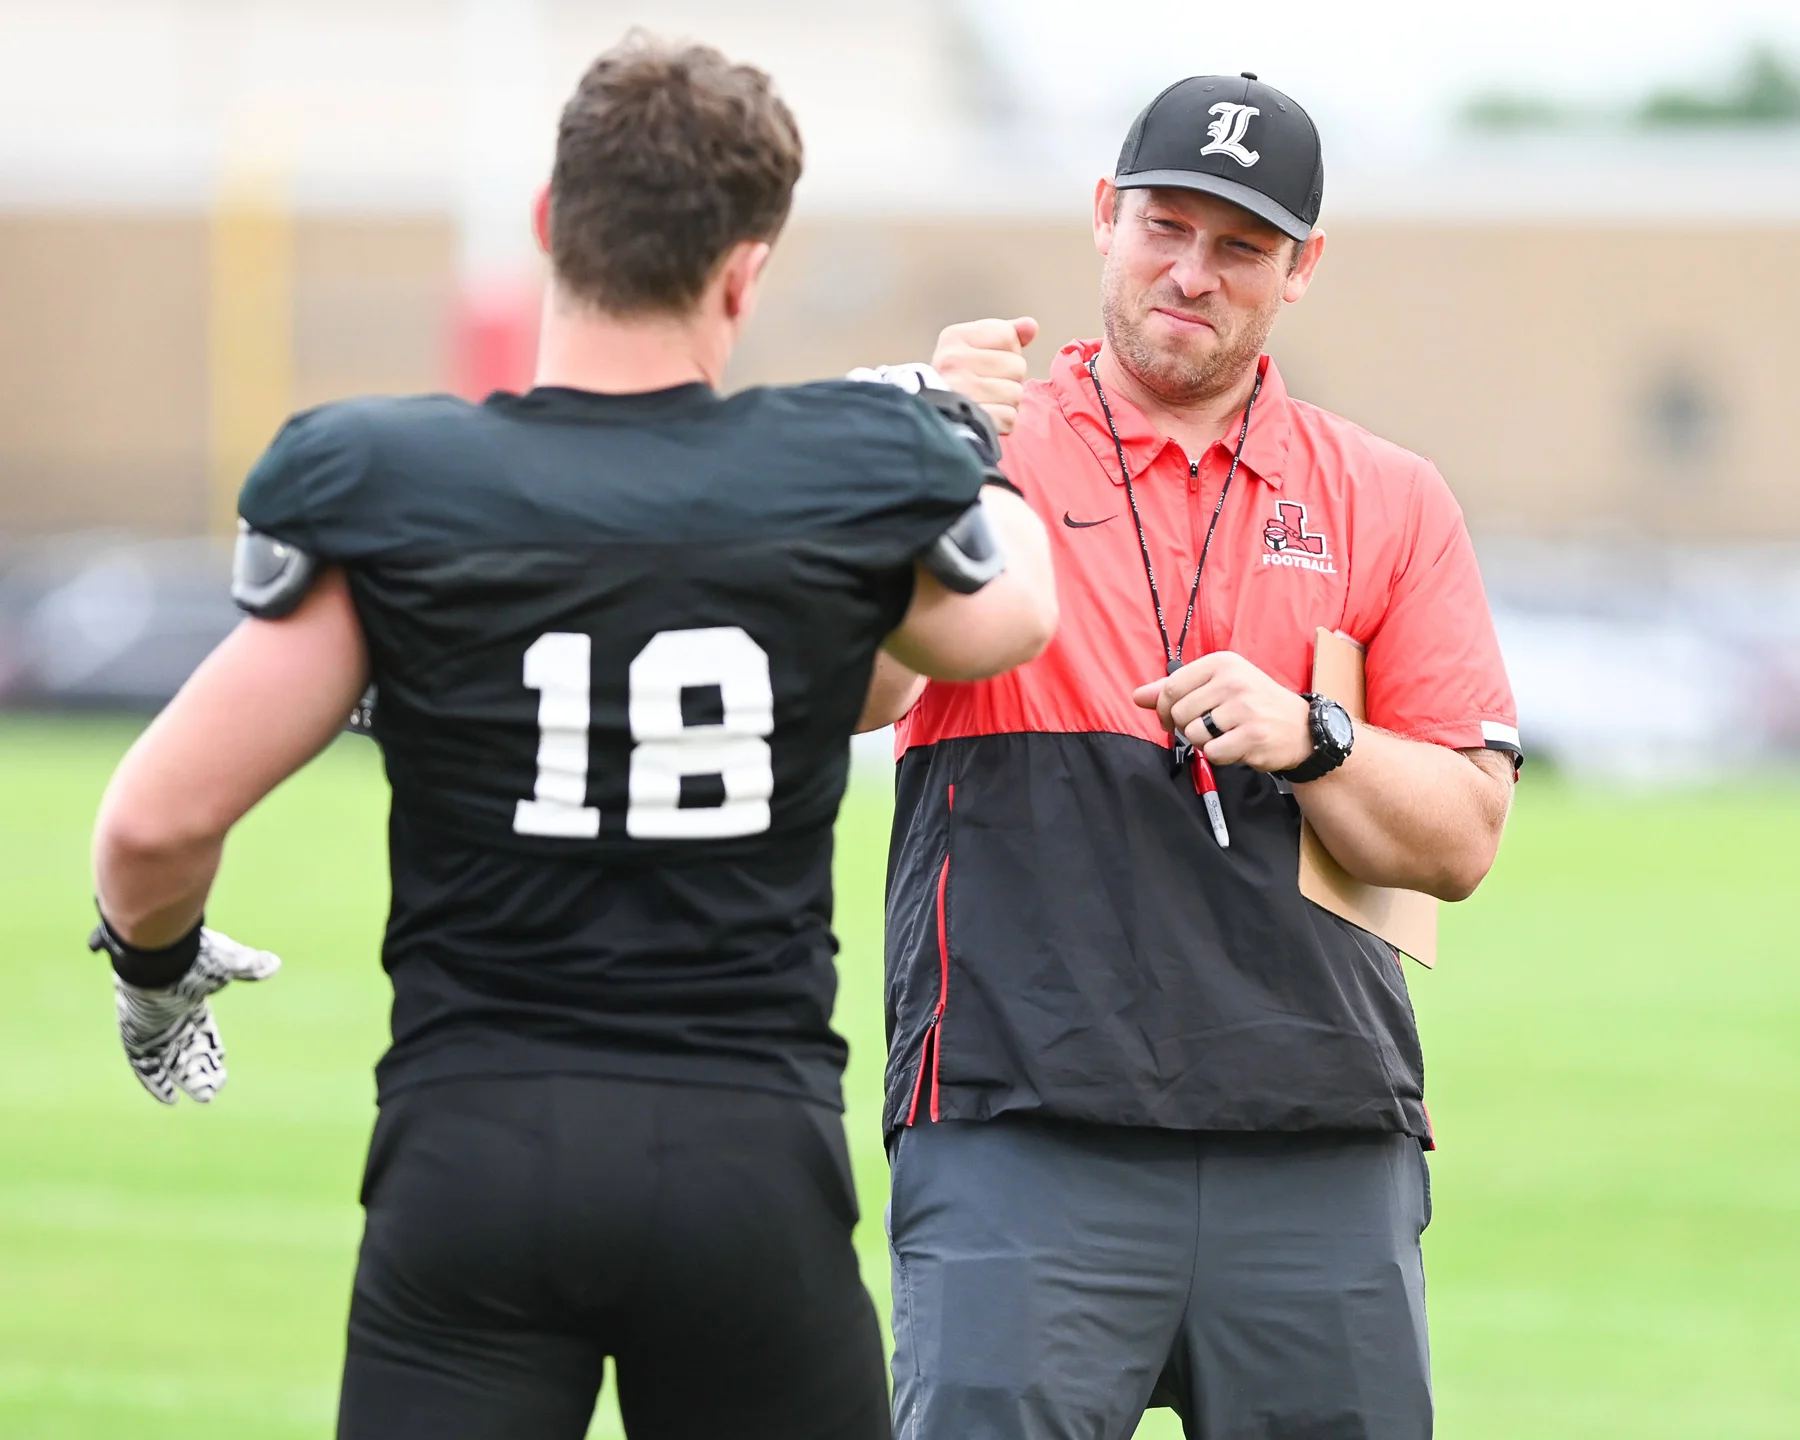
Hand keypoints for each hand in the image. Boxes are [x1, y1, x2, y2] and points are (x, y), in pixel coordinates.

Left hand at [112, 930, 280, 1103]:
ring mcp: (152, 1028)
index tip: (221, 1059)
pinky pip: (145, 1067)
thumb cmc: (194, 958)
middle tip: (215, 1088)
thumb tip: (274, 963)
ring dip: (187, 1079)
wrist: (157, 957)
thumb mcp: (229, 962)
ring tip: (207, 1096)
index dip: (210, 1045)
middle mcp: (169, 1016)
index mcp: (190, 998)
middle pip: (187, 1049)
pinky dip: (157, 1083)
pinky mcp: (137, 1038)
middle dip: (201, 1068)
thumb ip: (250, 966)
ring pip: (171, 1062)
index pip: (200, 1028)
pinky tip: (171, 1100)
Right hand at [931, 317, 1038, 434]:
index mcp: (954, 338)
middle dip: (1009, 378)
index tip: (986, 361)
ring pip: (1016, 393)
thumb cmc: (957, 380)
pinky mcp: (973, 418)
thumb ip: (1005, 333)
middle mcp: (953, 362)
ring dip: (1007, 401)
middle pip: (1017, 365)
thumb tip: (1031, 326)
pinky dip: (1003, 421)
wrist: (933, 416)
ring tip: (986, 401)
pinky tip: (986, 417)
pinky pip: (1010, 417)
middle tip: (986, 385)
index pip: (1007, 335)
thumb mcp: (974, 347)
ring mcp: (962, 391)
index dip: (1007, 350)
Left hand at [1132, 652, 1313, 772]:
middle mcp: (1233, 680)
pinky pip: (1213, 752)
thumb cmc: (1254, 704)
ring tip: (1224, 736)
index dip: (1164, 709)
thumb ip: (1175, 690)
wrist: (1301, 727)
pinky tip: (1236, 746)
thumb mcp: (1217, 686)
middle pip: (1180, 713)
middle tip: (1207, 729)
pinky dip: (1219, 756)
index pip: (1171, 687)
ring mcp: (1244, 707)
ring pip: (1194, 734)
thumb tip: (1138, 696)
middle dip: (1186, 728)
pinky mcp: (1252, 735)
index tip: (1173, 719)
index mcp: (1221, 663)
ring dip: (1203, 743)